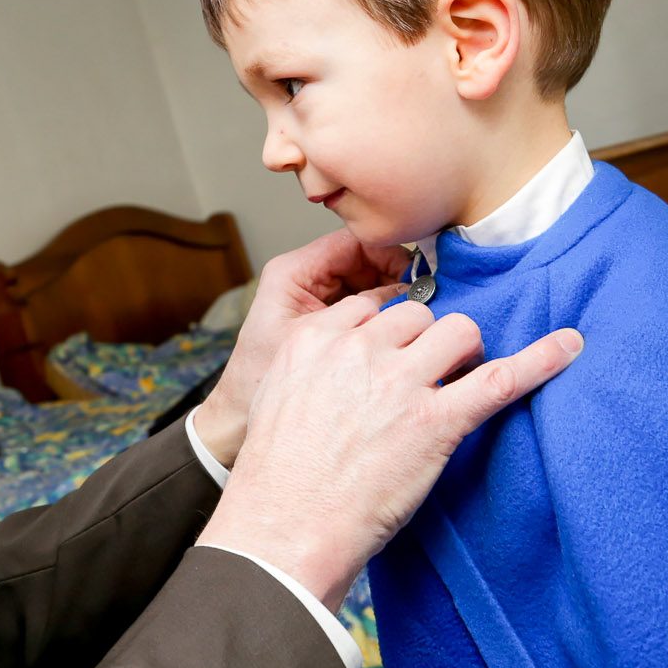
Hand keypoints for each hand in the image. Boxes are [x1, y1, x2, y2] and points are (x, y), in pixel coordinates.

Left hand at [190, 232, 411, 465]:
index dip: (394, 255)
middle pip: (366, 263)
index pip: (356, 243)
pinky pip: (365, 314)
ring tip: (424, 325)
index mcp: (292, 273)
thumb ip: (361, 316)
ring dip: (397, 303)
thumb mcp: (315, 343)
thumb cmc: (258, 384)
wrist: (235, 424)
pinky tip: (406, 343)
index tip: (425, 278)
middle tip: (433, 303)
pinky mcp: (325, 328)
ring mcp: (316, 304)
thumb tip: (414, 295)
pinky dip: (386, 324)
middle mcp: (303, 281)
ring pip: (370, 288)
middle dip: (400, 280)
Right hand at [197, 298, 582, 608]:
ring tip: (459, 384)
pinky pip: (499, 379)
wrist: (284, 526)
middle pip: (417, 316)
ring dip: (464, 353)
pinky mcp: (436, 422)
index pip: (371, 306)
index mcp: (314, 340)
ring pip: (457, 330)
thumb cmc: (278, 476)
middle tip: (427, 381)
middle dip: (427, 343)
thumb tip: (344, 361)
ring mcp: (400, 383)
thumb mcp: (277, 398)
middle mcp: (358, 349)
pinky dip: (540, 360)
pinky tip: (570, 346)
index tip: (398, 351)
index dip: (391, 332)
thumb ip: (313, 365)